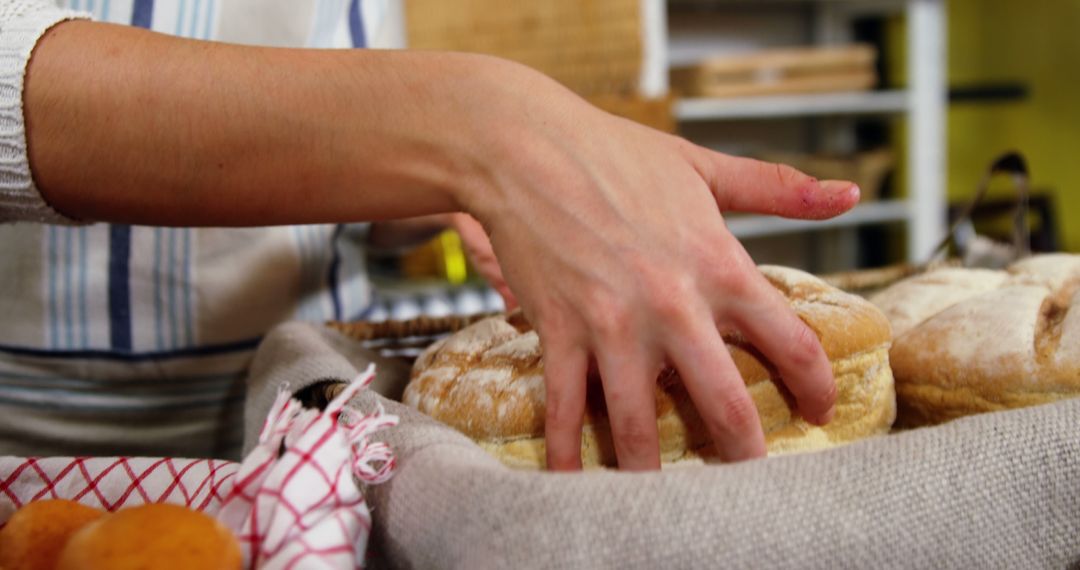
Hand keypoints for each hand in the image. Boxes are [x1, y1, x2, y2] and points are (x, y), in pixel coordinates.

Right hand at [457, 65, 858, 470]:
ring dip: (654, 474)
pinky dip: (568, 453)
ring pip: (640, 424)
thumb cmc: (616, 152)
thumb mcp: (703, 166)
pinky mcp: (560, 333)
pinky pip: (565, 408)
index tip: (820, 409)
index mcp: (719, 265)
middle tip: (753, 481)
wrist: (526, 147)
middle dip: (746, 456)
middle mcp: (673, 306)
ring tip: (667, 503)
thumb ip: (778, 188)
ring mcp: (613, 326)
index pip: (791, 344)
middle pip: (726, 405)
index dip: (815, 387)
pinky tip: (574, 482)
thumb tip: (849, 196)